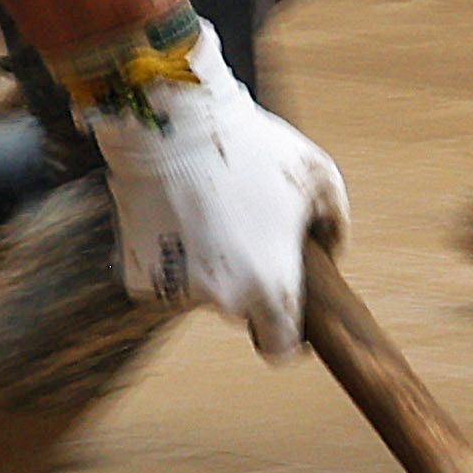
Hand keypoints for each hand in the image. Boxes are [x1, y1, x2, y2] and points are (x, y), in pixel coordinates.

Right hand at [71, 18, 351, 353]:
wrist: (172, 125)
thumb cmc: (254, 147)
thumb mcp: (320, 176)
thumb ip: (334, 225)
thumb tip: (330, 254)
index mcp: (270, 286)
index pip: (281, 347)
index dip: (287, 334)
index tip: (284, 309)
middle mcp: (222, 299)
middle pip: (239, 311)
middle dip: (245, 282)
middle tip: (243, 231)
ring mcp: (176, 292)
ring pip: (200, 293)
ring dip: (206, 266)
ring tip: (209, 212)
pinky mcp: (137, 279)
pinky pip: (164, 279)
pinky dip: (170, 258)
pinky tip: (177, 215)